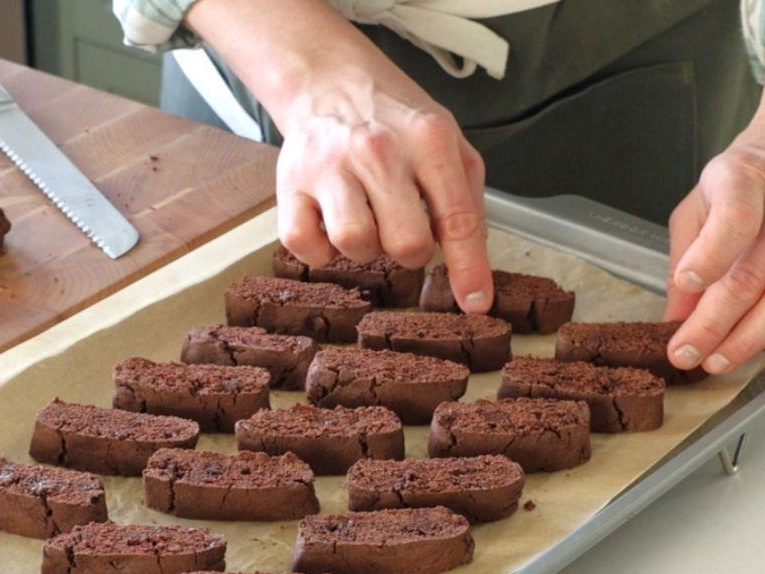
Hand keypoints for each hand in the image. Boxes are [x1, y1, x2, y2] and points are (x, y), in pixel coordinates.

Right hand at [185, 0, 492, 311]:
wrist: (329, 80)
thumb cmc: (394, 120)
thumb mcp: (448, 142)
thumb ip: (466, 200)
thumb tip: (471, 268)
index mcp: (428, 139)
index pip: (457, 219)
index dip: (468, 269)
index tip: (475, 302)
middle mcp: (377, 150)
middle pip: (405, 244)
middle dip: (410, 250)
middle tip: (402, 227)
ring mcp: (329, 166)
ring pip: (354, 245)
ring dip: (365, 247)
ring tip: (366, 218)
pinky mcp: (289, 183)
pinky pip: (304, 245)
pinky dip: (320, 249)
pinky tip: (330, 224)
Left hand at [664, 20, 764, 372]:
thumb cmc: (753, 173)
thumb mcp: (705, 195)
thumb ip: (685, 251)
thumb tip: (674, 316)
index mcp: (748, 179)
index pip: (735, 220)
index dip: (708, 258)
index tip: (685, 285)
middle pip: (751, 280)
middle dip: (710, 328)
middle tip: (683, 354)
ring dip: (746, 343)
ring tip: (715, 360)